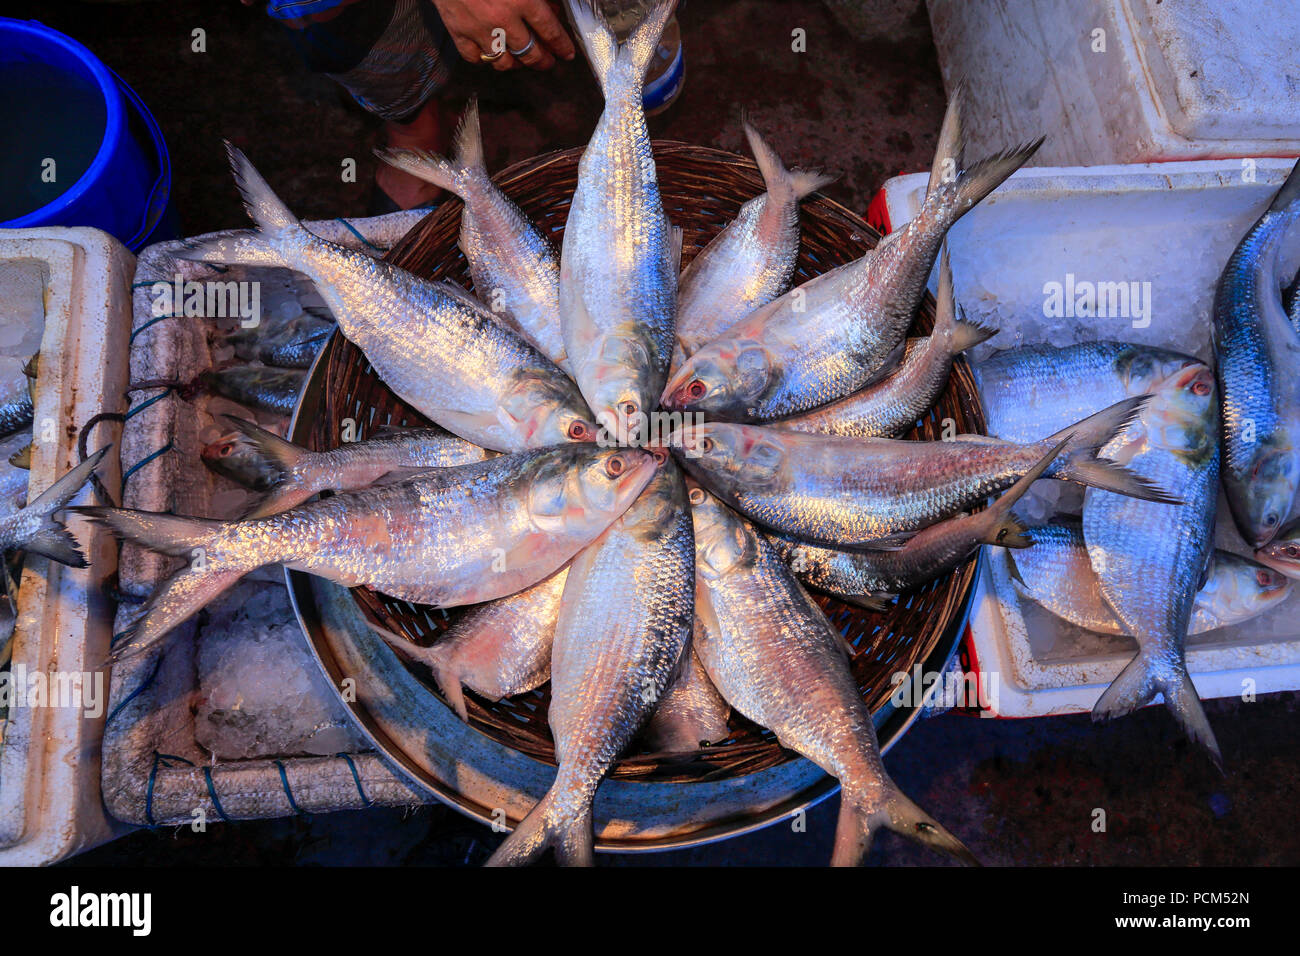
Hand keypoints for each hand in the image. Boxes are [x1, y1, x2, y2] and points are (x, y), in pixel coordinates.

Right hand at [431, 0, 575, 71]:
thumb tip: (554, 8)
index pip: (550, 31)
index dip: (561, 45)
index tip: (566, 54)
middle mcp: (503, 20)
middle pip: (530, 53)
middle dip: (542, 61)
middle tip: (548, 63)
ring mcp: (479, 30)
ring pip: (504, 62)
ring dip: (516, 63)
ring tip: (520, 60)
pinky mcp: (458, 32)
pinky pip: (475, 58)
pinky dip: (484, 59)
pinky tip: (490, 53)